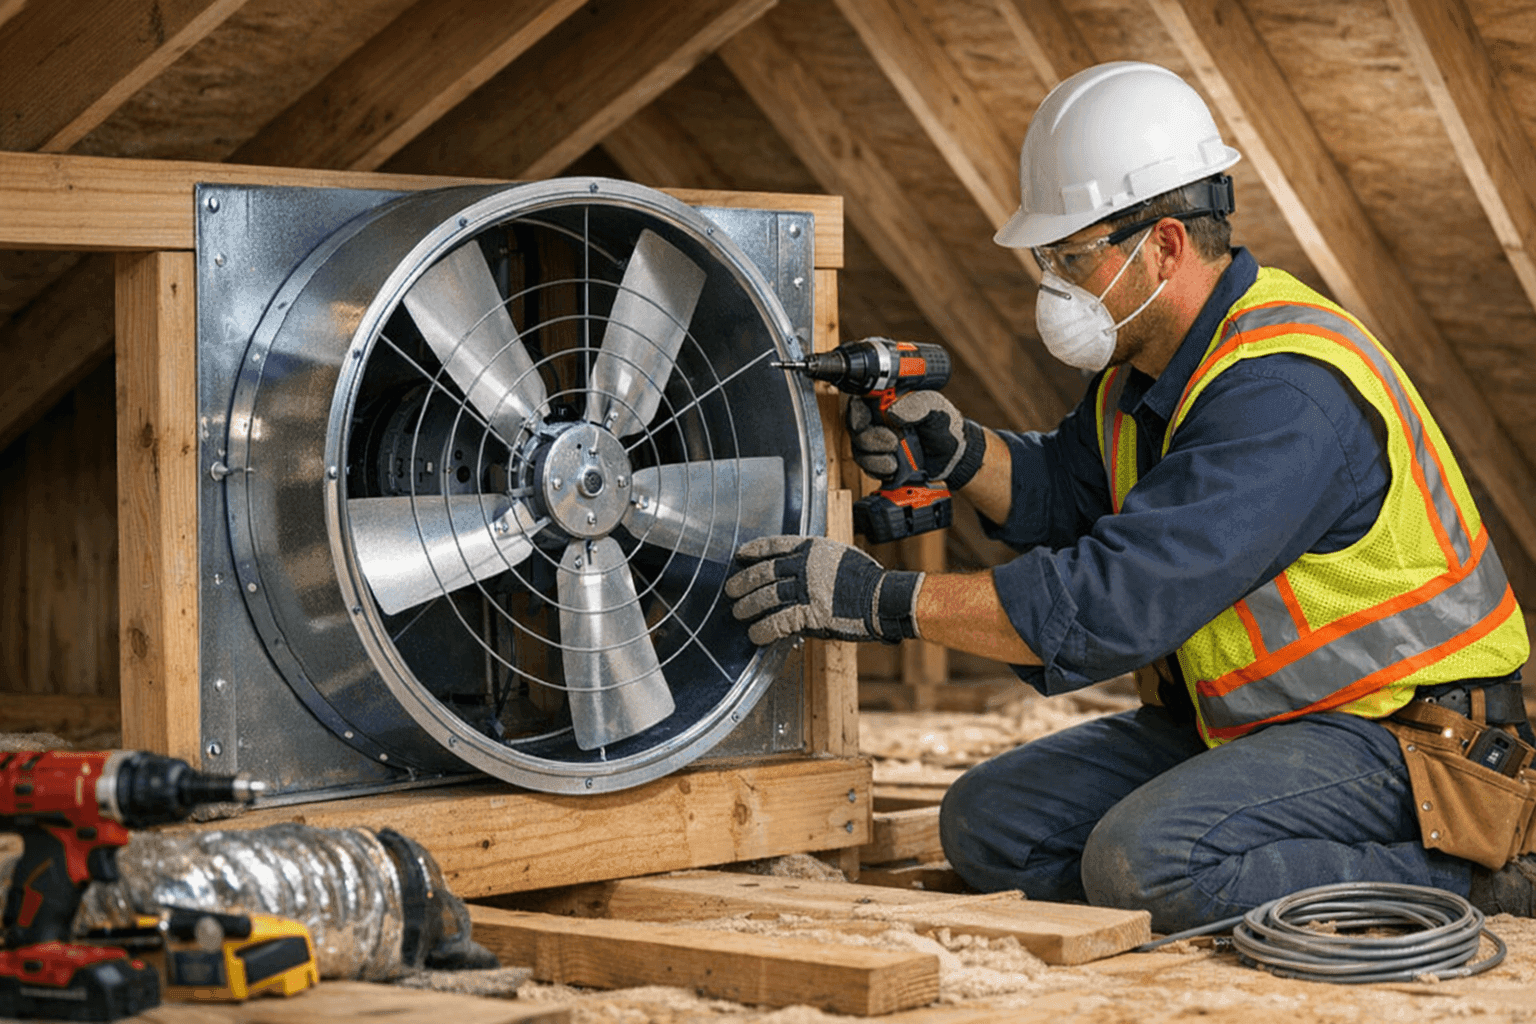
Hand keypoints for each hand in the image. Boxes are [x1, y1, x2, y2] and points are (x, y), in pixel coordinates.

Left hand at [725, 535, 922, 645]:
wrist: (884, 598)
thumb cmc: (867, 580)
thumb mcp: (840, 558)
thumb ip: (817, 563)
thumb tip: (797, 572)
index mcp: (813, 549)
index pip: (775, 545)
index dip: (755, 550)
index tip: (741, 555)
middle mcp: (806, 566)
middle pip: (765, 573)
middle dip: (744, 581)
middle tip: (731, 589)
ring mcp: (807, 590)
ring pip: (766, 597)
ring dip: (748, 606)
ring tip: (738, 612)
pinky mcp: (811, 614)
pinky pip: (778, 622)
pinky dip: (764, 629)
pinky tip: (755, 634)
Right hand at [846, 392, 986, 488]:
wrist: (955, 457)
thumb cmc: (946, 426)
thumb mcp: (935, 408)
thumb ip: (917, 405)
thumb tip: (893, 411)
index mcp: (889, 401)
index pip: (861, 402)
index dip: (856, 412)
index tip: (862, 422)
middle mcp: (879, 421)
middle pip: (856, 428)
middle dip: (869, 439)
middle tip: (892, 443)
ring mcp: (879, 442)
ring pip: (859, 450)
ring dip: (874, 458)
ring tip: (895, 462)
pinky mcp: (881, 461)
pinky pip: (868, 467)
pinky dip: (879, 470)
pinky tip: (894, 469)